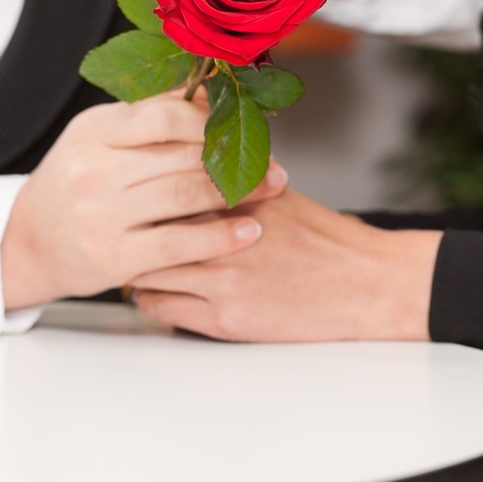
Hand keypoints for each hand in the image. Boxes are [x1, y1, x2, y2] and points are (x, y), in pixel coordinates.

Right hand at [0, 94, 285, 308]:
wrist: (26, 243)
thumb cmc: (75, 185)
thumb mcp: (100, 139)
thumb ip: (151, 116)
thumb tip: (212, 90)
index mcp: (93, 130)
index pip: (165, 114)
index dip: (213, 121)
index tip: (246, 127)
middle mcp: (94, 169)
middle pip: (183, 155)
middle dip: (237, 157)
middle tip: (274, 163)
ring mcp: (101, 214)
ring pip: (186, 196)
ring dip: (239, 192)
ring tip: (271, 190)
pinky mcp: (112, 257)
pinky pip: (180, 244)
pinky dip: (221, 237)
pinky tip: (248, 232)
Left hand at [131, 190, 438, 342]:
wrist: (364, 284)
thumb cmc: (325, 239)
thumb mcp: (278, 193)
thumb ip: (231, 181)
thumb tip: (191, 163)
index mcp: (236, 195)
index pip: (163, 186)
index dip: (139, 189)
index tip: (127, 192)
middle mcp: (223, 234)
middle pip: (146, 226)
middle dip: (128, 228)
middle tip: (118, 228)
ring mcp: (222, 278)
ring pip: (145, 268)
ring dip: (134, 265)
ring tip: (131, 260)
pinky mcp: (225, 318)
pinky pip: (162, 307)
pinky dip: (150, 297)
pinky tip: (153, 291)